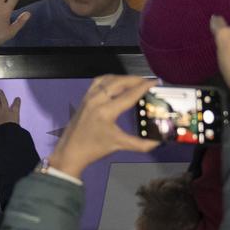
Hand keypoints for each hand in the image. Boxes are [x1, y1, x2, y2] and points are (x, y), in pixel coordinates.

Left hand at [47, 76, 161, 177]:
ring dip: (123, 78)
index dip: (144, 87)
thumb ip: (141, 144)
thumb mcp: (119, 145)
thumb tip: (158, 142)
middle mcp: (97, 100)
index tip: (155, 82)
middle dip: (135, 79)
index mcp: (106, 112)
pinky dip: (111, 79)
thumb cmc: (94, 149)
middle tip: (148, 82)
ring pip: (109, 79)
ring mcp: (89, 97)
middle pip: (119, 82)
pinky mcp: (84, 97)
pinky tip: (118, 83)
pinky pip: (99, 81)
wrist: (70, 151)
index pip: (129, 95)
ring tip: (136, 82)